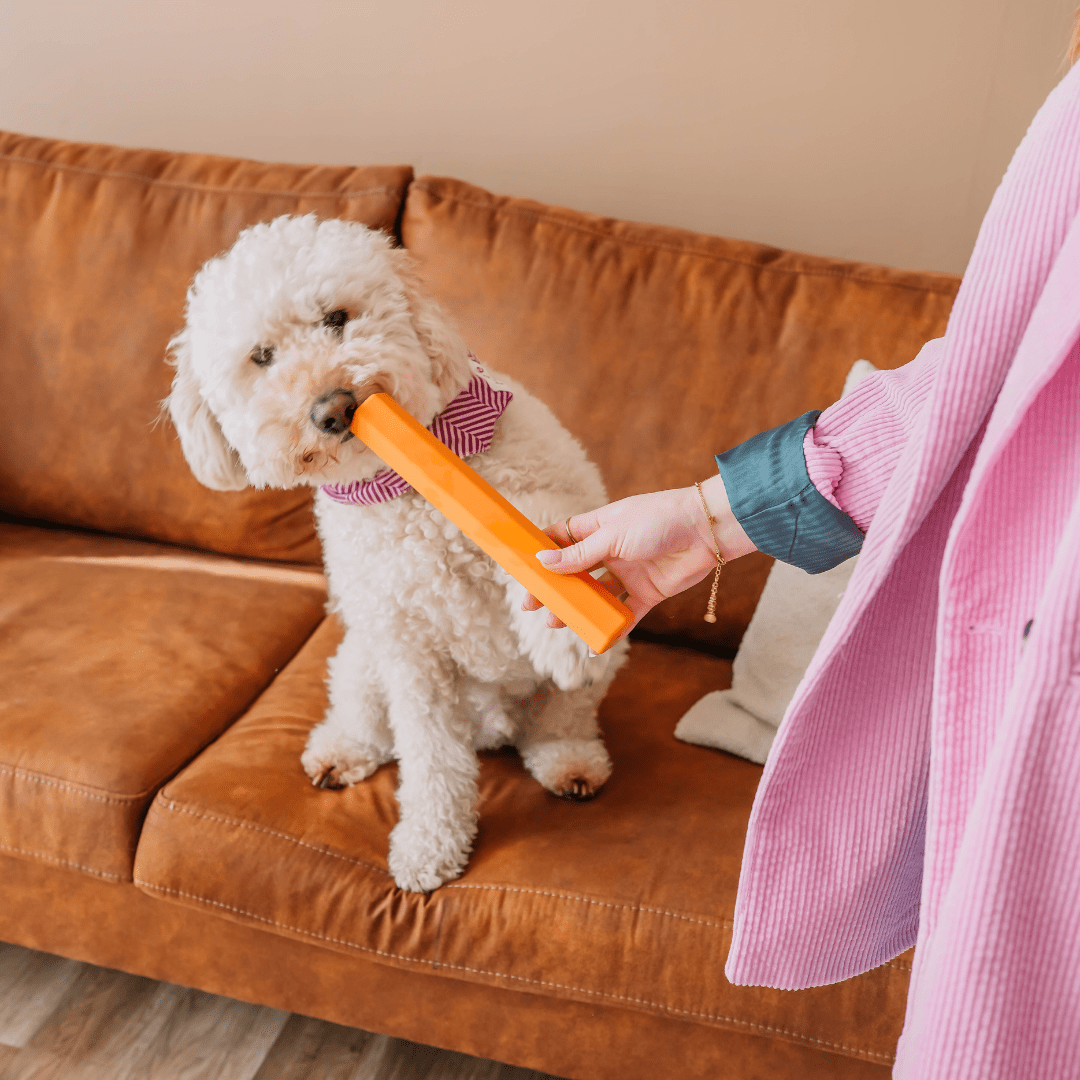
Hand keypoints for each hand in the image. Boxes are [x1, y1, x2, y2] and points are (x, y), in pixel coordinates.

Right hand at [523, 473, 755, 636]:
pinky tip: (594, 642)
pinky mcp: (648, 592)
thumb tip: (543, 562)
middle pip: (575, 572)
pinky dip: (610, 628)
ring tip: (558, 622)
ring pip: (596, 596)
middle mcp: (612, 550)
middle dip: (555, 588)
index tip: (524, 568)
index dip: (544, 552)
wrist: (707, 530)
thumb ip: (580, 555)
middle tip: (534, 605)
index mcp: (600, 527)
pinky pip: (625, 614)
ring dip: (578, 609)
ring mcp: (629, 572)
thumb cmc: (659, 519)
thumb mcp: (613, 536)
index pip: (563, 538)